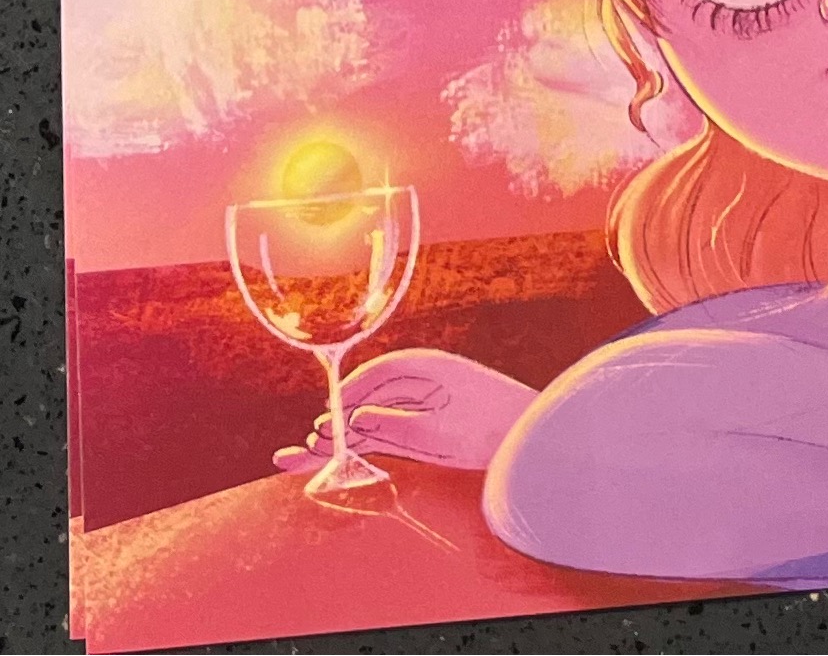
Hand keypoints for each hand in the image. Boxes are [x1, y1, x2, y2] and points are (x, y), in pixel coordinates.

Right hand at [273, 348, 535, 475]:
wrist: (535, 437)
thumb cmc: (489, 428)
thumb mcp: (434, 431)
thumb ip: (390, 425)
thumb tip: (350, 422)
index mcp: (417, 368)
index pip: (365, 383)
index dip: (338, 410)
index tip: (316, 433)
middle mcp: (417, 380)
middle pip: (361, 403)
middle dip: (327, 430)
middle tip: (292, 457)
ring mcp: (425, 401)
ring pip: (370, 421)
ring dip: (338, 441)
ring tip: (300, 460)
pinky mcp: (434, 423)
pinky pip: (388, 432)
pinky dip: (363, 445)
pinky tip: (342, 456)